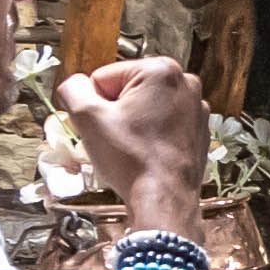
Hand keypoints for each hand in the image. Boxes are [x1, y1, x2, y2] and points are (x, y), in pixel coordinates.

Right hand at [62, 54, 210, 209]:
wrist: (164, 199)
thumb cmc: (132, 161)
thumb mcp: (87, 118)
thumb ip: (72, 90)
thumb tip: (74, 85)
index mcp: (160, 70)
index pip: (104, 78)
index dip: (96, 104)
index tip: (106, 126)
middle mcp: (185, 83)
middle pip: (125, 91)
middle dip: (115, 113)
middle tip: (119, 139)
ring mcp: (195, 107)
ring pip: (143, 109)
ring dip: (132, 125)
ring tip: (134, 147)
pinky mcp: (197, 129)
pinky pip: (161, 125)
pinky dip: (151, 136)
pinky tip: (147, 153)